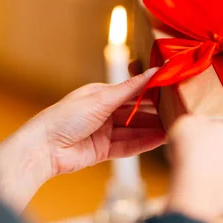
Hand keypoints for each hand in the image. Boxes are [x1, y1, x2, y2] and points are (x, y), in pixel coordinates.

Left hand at [0, 69, 165, 211]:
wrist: (43, 149)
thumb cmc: (65, 117)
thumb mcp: (101, 99)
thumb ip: (130, 88)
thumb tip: (153, 71)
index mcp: (101, 94)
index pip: (132, 91)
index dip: (152, 91)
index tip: (172, 89)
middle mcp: (104, 112)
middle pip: (136, 112)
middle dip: (156, 112)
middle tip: (179, 111)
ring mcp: (104, 132)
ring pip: (134, 130)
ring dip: (153, 129)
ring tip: (174, 128)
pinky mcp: (103, 151)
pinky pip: (128, 146)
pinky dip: (143, 143)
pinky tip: (160, 140)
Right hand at [165, 116, 222, 221]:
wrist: (192, 189)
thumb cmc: (191, 152)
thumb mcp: (187, 123)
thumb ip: (198, 121)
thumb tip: (200, 124)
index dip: (212, 139)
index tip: (200, 144)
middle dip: (219, 158)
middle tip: (198, 160)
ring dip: (218, 177)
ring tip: (198, 178)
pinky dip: (215, 194)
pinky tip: (201, 191)